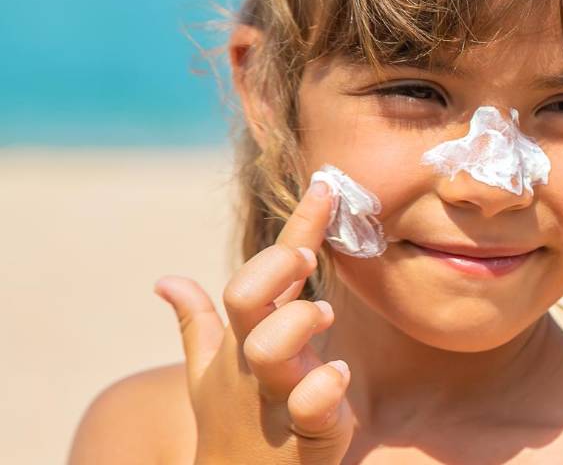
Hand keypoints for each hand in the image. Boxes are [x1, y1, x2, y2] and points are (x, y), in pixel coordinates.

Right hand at [153, 180, 353, 463]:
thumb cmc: (233, 420)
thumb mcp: (211, 372)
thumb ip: (196, 323)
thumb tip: (167, 281)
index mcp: (240, 339)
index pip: (262, 273)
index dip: (296, 228)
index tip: (326, 186)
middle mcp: (254, 361)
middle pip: (246, 302)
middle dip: (274, 273)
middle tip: (305, 260)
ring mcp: (275, 396)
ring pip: (271, 351)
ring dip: (297, 325)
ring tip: (324, 317)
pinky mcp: (306, 433)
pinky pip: (312, 404)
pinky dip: (324, 388)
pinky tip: (338, 375)